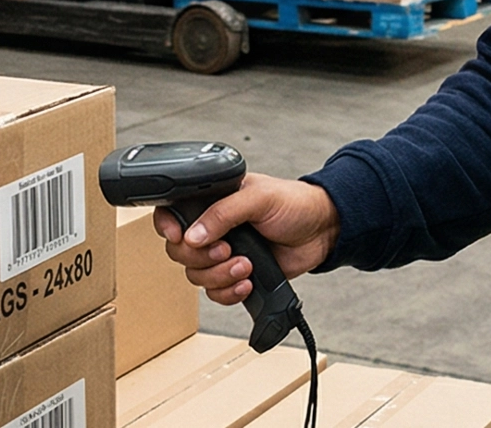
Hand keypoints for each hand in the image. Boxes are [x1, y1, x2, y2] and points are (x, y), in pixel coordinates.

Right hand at [154, 173, 339, 305]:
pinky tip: (248, 283)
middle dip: (201, 257)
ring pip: (197, 276)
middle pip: (180, 252)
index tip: (179, 236)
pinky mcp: (237, 276)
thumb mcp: (259, 198)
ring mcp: (224, 254)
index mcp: (212, 201)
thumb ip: (224, 213)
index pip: (173, 212)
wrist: (322, 231)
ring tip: (246, 266)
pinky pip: (215, 293)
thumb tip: (193, 235)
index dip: (167, 226)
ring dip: (219, 276)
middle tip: (227, 250)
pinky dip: (228, 292)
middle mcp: (213, 228)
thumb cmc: (294, 204)